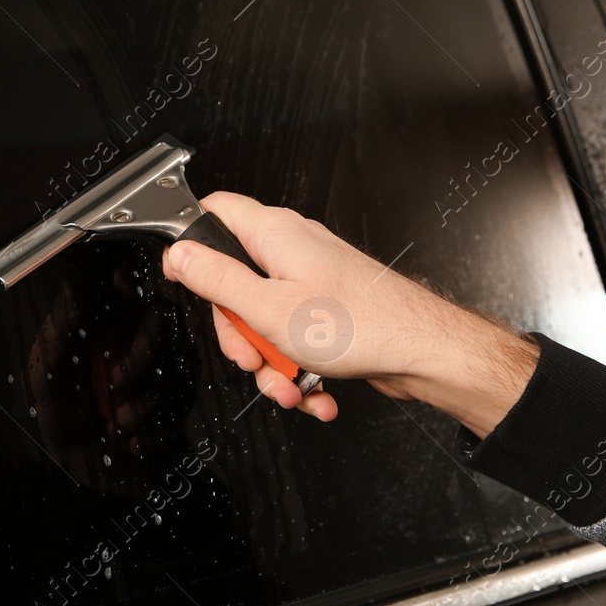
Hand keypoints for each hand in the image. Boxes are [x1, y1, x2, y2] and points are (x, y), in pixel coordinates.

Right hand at [161, 191, 538, 434]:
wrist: (426, 354)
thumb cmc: (363, 326)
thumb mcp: (268, 309)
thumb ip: (217, 280)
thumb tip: (178, 255)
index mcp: (275, 235)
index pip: (216, 211)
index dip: (192, 241)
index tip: (185, 277)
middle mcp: (294, 251)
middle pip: (235, 283)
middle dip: (238, 332)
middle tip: (251, 355)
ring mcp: (314, 281)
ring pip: (266, 321)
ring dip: (271, 364)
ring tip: (289, 387)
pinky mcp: (330, 312)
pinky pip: (296, 340)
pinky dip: (299, 372)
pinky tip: (313, 394)